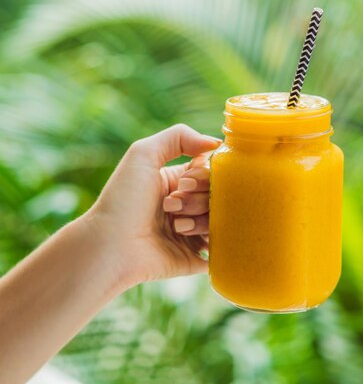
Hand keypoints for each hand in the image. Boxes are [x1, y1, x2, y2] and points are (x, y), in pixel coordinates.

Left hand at [81, 124, 220, 287]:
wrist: (110, 246)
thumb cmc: (123, 200)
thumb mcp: (143, 154)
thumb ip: (179, 136)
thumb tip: (217, 144)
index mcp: (177, 183)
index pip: (210, 173)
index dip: (204, 176)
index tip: (184, 183)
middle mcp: (186, 207)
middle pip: (218, 196)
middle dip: (198, 199)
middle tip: (171, 206)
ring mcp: (191, 234)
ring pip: (220, 221)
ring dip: (200, 220)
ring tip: (175, 227)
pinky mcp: (194, 258)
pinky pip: (221, 248)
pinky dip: (214, 241)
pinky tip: (188, 239)